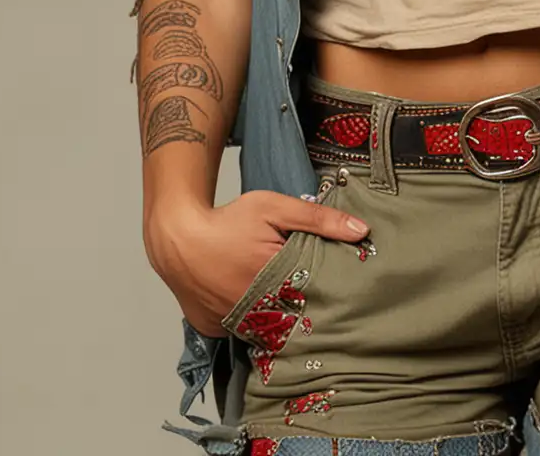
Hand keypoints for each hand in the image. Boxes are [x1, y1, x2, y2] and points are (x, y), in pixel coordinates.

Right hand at [145, 188, 370, 337]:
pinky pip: (242, 330)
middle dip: (303, 305)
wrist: (177, 236)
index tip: (338, 287)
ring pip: (267, 328)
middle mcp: (253, 310)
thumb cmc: (227, 220)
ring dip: (276, 316)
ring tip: (280, 295)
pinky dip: (251, 319)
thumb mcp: (275, 209)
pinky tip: (253, 301)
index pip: (315, 299)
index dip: (327, 292)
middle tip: (307, 289)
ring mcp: (231, 325)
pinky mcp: (215, 330)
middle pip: (292, 317)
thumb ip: (318, 220)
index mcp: (273, 281)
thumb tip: (362, 231)